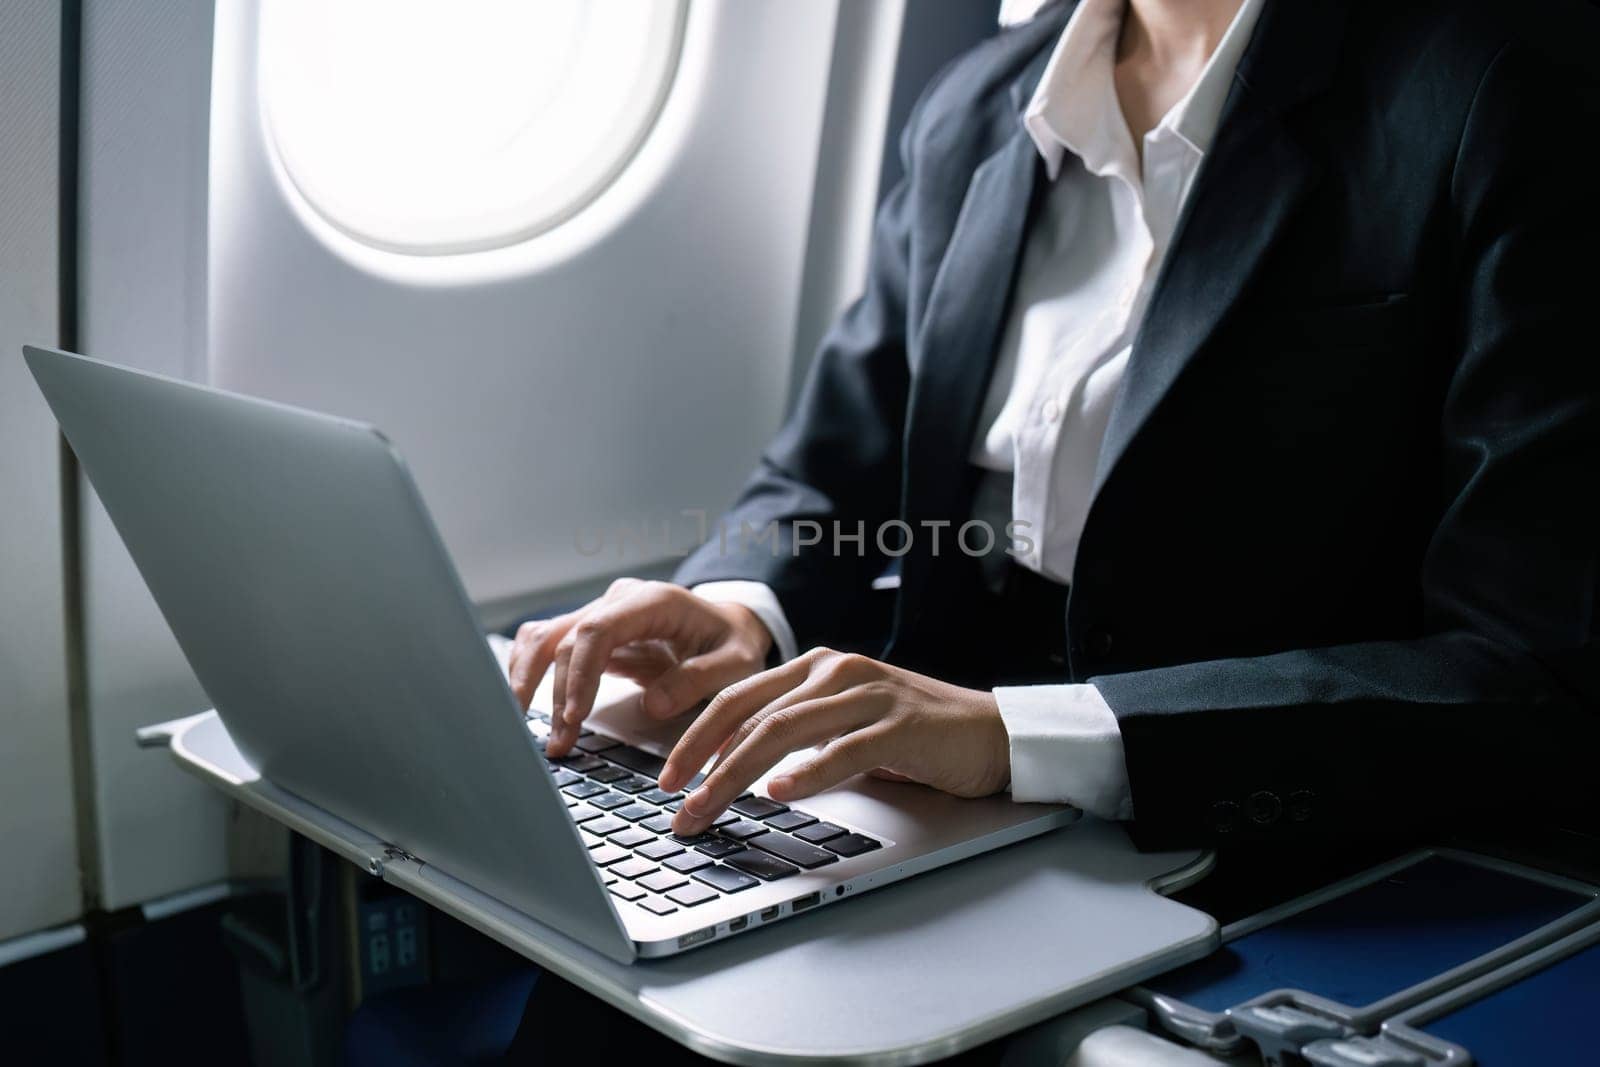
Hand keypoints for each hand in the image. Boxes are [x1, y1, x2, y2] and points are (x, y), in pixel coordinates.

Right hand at [507, 579, 773, 756]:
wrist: (728, 627)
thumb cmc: (732, 644)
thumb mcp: (736, 663)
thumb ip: (699, 679)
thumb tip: (653, 706)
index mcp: (654, 601)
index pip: (599, 630)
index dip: (581, 673)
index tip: (576, 716)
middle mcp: (619, 601)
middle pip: (567, 639)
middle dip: (558, 693)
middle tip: (560, 742)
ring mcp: (600, 613)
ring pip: (546, 638)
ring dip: (530, 682)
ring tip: (530, 729)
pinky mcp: (590, 632)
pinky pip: (546, 643)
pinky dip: (529, 671)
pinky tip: (521, 704)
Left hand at [658, 648, 1010, 835]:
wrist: (992, 733)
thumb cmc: (914, 735)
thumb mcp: (843, 725)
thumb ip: (796, 735)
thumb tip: (731, 772)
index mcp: (815, 667)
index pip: (736, 698)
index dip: (694, 738)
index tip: (666, 779)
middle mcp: (835, 670)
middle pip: (749, 714)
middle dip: (703, 762)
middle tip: (676, 804)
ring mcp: (868, 694)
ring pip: (783, 730)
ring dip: (737, 774)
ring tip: (709, 807)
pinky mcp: (900, 724)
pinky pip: (843, 748)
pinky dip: (807, 772)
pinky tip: (780, 792)